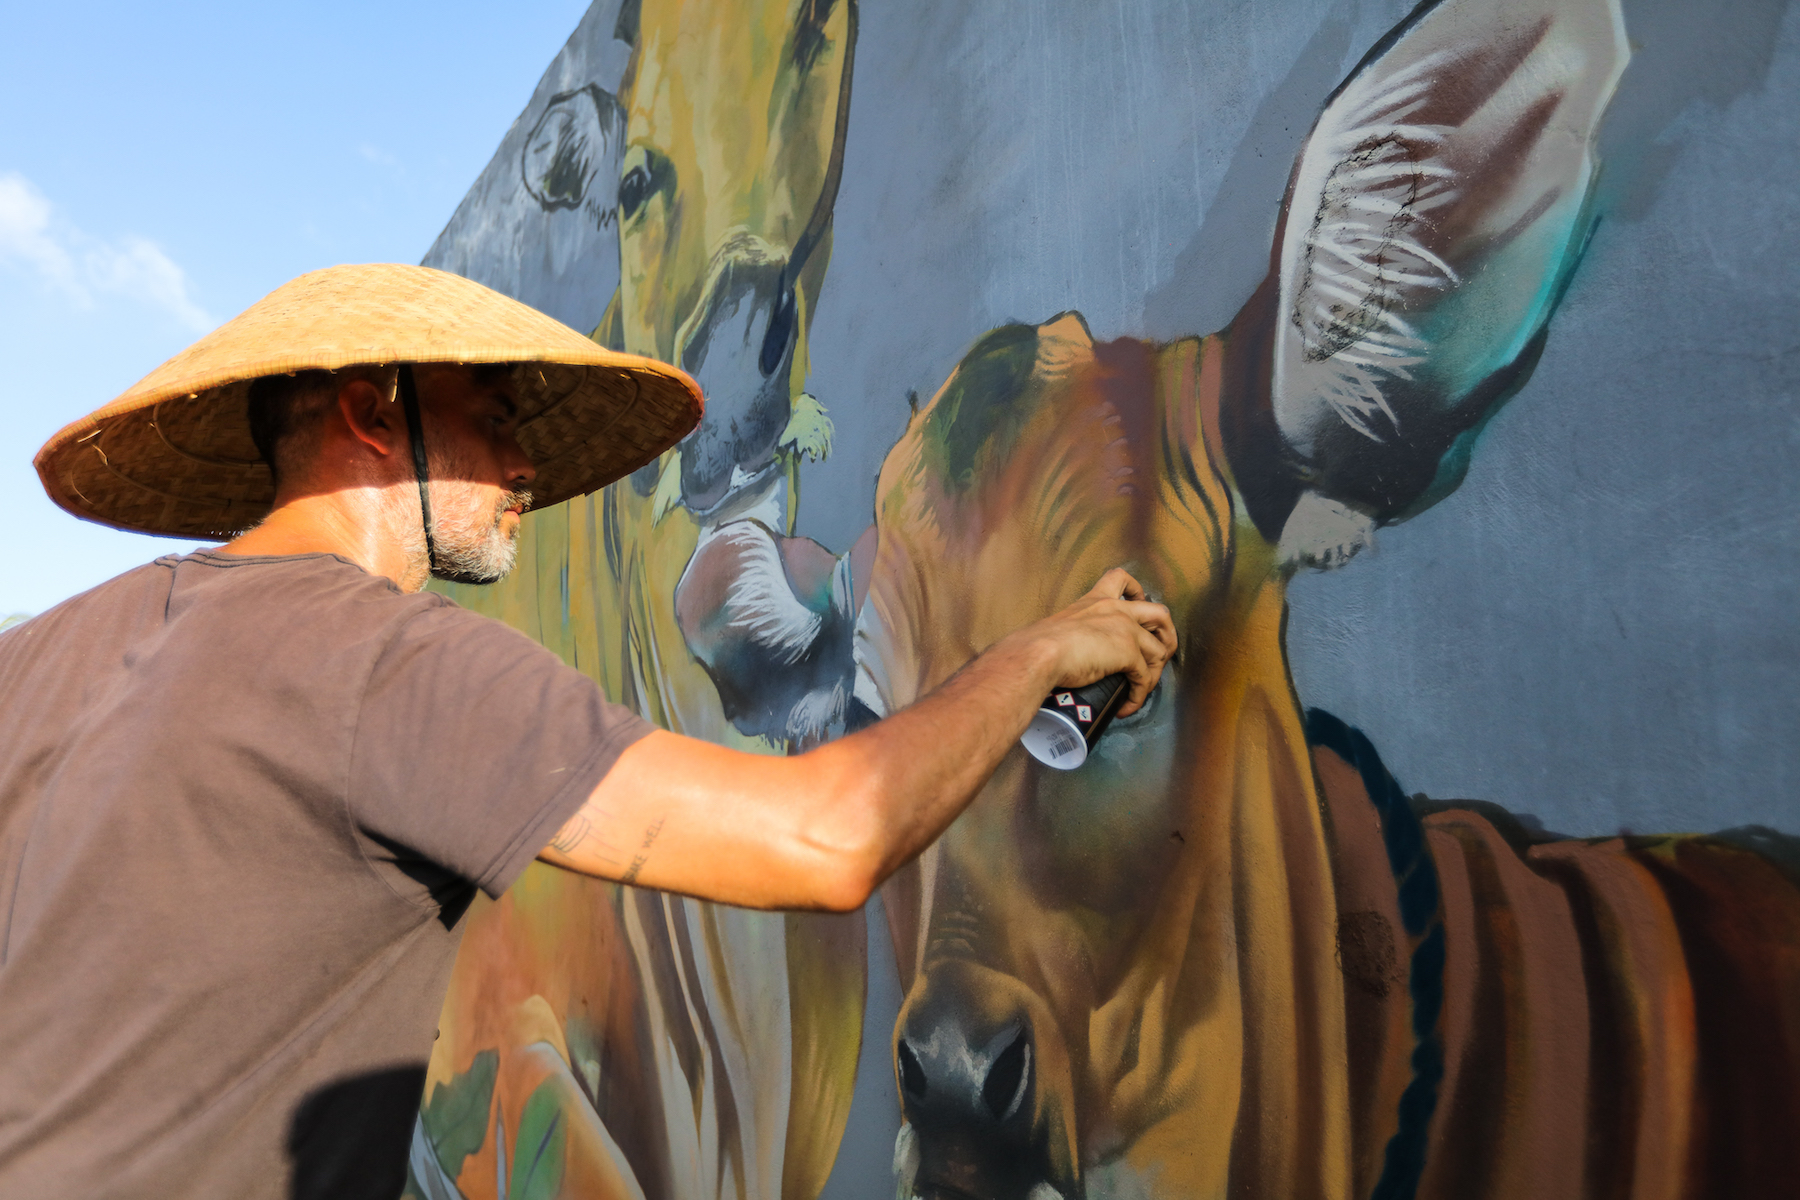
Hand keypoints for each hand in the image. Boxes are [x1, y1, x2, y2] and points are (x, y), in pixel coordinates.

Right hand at [1005, 568, 1176, 715]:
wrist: (1040, 653)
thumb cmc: (1039, 644)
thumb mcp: (1060, 627)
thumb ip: (1073, 633)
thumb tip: (1069, 654)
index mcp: (1097, 600)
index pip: (1122, 579)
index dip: (1138, 591)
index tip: (1139, 603)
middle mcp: (1116, 610)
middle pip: (1160, 613)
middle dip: (1167, 635)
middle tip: (1157, 655)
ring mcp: (1126, 630)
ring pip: (1159, 650)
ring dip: (1154, 674)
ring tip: (1141, 689)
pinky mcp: (1129, 653)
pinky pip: (1145, 678)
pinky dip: (1139, 695)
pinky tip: (1127, 705)